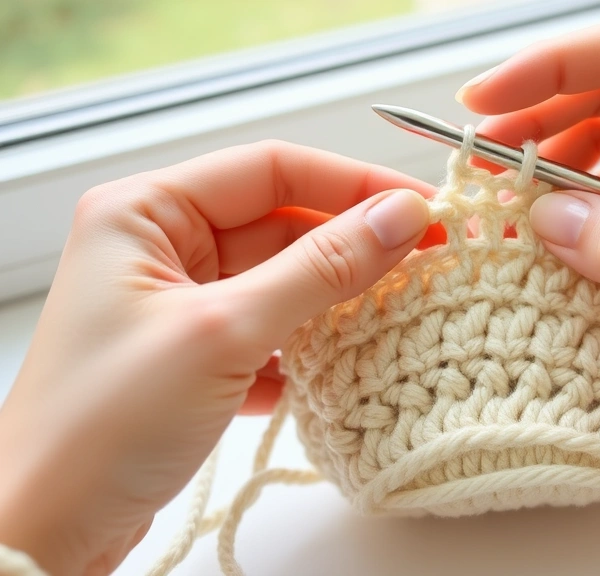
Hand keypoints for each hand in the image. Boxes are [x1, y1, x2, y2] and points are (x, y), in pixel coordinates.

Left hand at [0, 141, 432, 574]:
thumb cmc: (100, 425)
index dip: (353, 184)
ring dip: (335, 298)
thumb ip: (320, 268)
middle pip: (282, 224)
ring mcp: (178, 304)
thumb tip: (400, 216)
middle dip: (352, 245)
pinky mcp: (194, 356)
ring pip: (281, 280)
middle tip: (428, 260)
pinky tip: (335, 367)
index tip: (421, 207)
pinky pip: (271, 329)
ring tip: (397, 310)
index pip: (271, 169)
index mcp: (145, 213)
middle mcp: (159, 248)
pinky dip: (307, 346)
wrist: (44, 530)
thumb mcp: (224, 333)